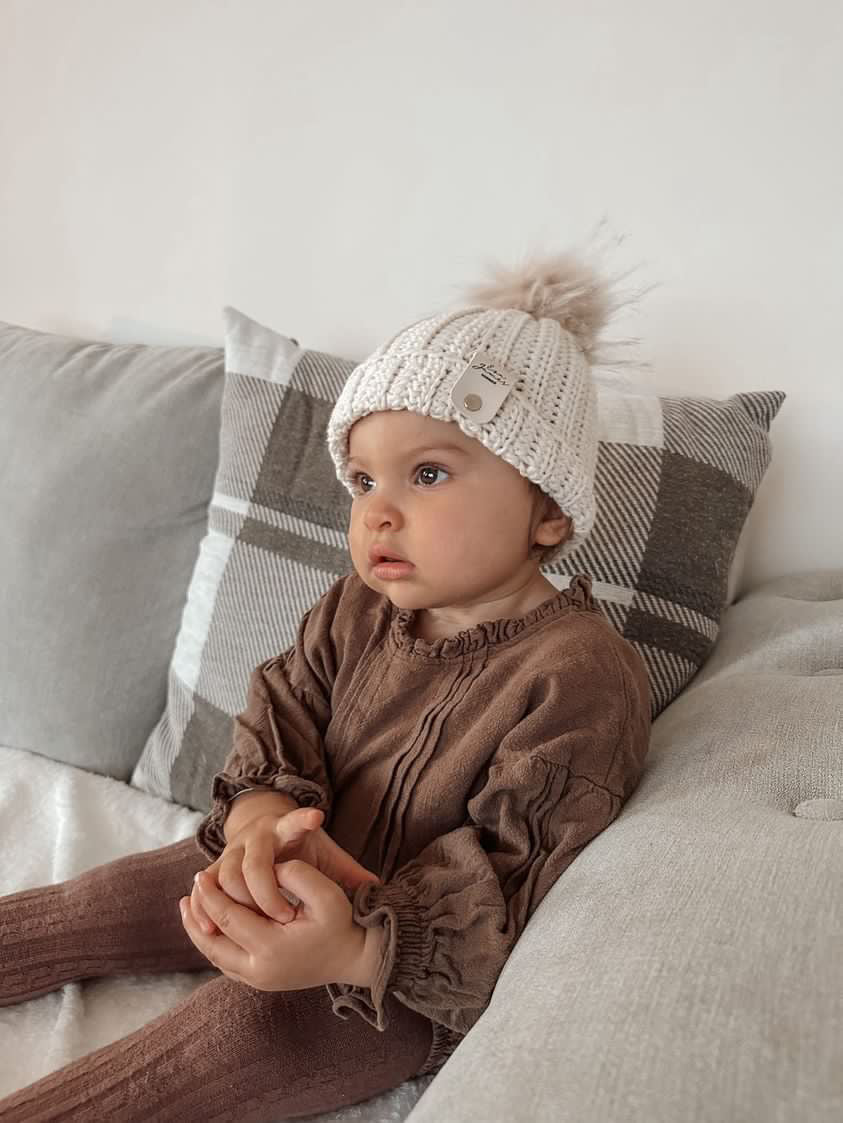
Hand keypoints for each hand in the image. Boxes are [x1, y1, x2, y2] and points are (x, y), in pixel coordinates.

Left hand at [179, 861, 372, 990]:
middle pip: (213, 943)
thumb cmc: (341, 923)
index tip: (198, 875)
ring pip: (216, 957)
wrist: (355, 957)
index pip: (228, 919)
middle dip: (197, 916)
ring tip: (188, 910)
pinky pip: (225, 964)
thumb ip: (297, 875)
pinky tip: (210, 926)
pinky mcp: (260, 982)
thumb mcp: (326, 893)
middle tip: (187, 892)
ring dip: (199, 933)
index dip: (210, 896)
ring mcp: (258, 981)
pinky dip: (213, 944)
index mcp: (271, 947)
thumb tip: (271, 869)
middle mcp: (259, 971)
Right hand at [188, 808, 380, 935]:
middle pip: (255, 863)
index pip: (294, 822)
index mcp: (285, 827)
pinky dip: (204, 909)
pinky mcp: (216, 868)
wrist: (260, 834)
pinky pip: (207, 889)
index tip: (317, 816)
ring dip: (238, 905)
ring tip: (256, 929)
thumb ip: (346, 871)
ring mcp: (232, 850)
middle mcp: (255, 836)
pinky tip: (209, 932)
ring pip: (227, 877)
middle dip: (267, 893)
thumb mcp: (324, 854)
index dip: (303, 818)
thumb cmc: (299, 849)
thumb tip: (377, 887)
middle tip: (286, 917)